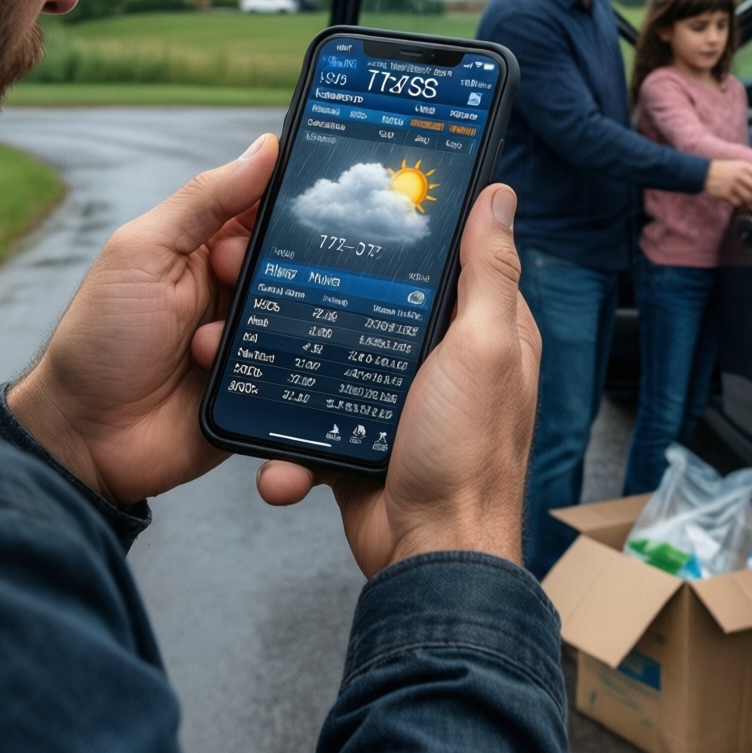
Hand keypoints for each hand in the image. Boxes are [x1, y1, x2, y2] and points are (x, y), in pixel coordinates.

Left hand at [7, 133, 278, 504]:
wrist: (86, 439)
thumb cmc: (100, 338)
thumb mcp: (143, 253)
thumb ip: (203, 200)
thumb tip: (264, 147)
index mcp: (208, 248)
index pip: (268, 208)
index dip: (286, 202)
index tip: (307, 197)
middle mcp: (238, 290)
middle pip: (296, 263)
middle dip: (280, 270)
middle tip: (229, 282)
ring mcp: (254, 340)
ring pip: (305, 316)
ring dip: (266, 326)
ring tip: (204, 346)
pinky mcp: (267, 389)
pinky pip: (302, 370)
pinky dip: (283, 370)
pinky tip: (235, 375)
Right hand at [242, 185, 540, 577]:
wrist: (428, 554)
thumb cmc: (467, 455)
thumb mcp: (482, 348)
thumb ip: (488, 274)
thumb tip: (499, 198)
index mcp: (484, 331)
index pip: (453, 258)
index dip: (416, 230)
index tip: (368, 203)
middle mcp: (445, 360)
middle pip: (383, 302)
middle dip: (334, 288)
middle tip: (282, 259)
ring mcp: (401, 398)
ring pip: (340, 354)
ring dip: (297, 356)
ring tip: (252, 337)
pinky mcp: (362, 433)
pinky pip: (318, 413)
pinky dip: (293, 425)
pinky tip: (273, 427)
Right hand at [704, 158, 751, 207]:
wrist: (705, 173)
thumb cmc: (726, 170)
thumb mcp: (741, 166)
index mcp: (746, 167)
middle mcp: (741, 176)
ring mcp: (733, 185)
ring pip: (751, 198)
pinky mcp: (726, 194)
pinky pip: (740, 203)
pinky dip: (745, 206)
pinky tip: (747, 205)